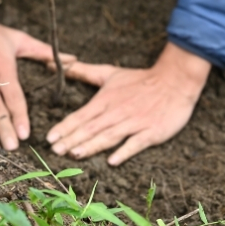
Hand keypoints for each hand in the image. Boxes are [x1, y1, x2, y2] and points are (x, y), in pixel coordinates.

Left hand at [46, 42, 210, 165]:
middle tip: (55, 151)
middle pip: (91, 128)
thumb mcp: (109, 73)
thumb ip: (83, 71)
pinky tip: (113, 161)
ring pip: (110, 136)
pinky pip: (136, 143)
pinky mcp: (151, 132)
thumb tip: (59, 64)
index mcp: (106, 100)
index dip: (65, 127)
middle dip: (72, 139)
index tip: (50, 138)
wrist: (174, 80)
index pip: (81, 115)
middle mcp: (117, 112)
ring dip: (92, 145)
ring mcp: (134, 123)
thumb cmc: (139, 80)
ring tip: (75, 154)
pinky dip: (125, 151)